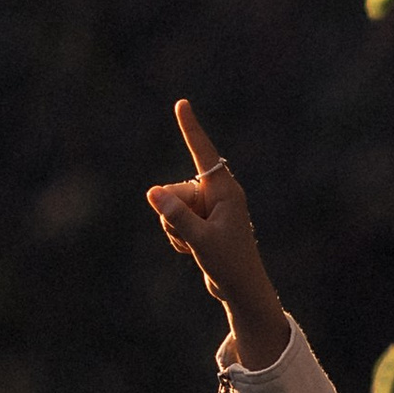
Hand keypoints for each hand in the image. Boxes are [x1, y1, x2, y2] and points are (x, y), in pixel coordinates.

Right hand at [146, 97, 287, 367]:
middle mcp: (217, 194)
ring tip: (197, 246)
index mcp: (225, 191)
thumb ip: (176, 215)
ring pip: (171, 207)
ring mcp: (209, 208)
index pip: (203, 153)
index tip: (182, 104)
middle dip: (174, 214)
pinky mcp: (202, 221)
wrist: (241, 288)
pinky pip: (174, 221)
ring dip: (175, 229)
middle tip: (195, 237)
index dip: (191, 129)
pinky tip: (194, 250)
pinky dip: (178, 237)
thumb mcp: (199, 239)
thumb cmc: (229, 263)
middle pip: (176, 190)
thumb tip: (152, 192)